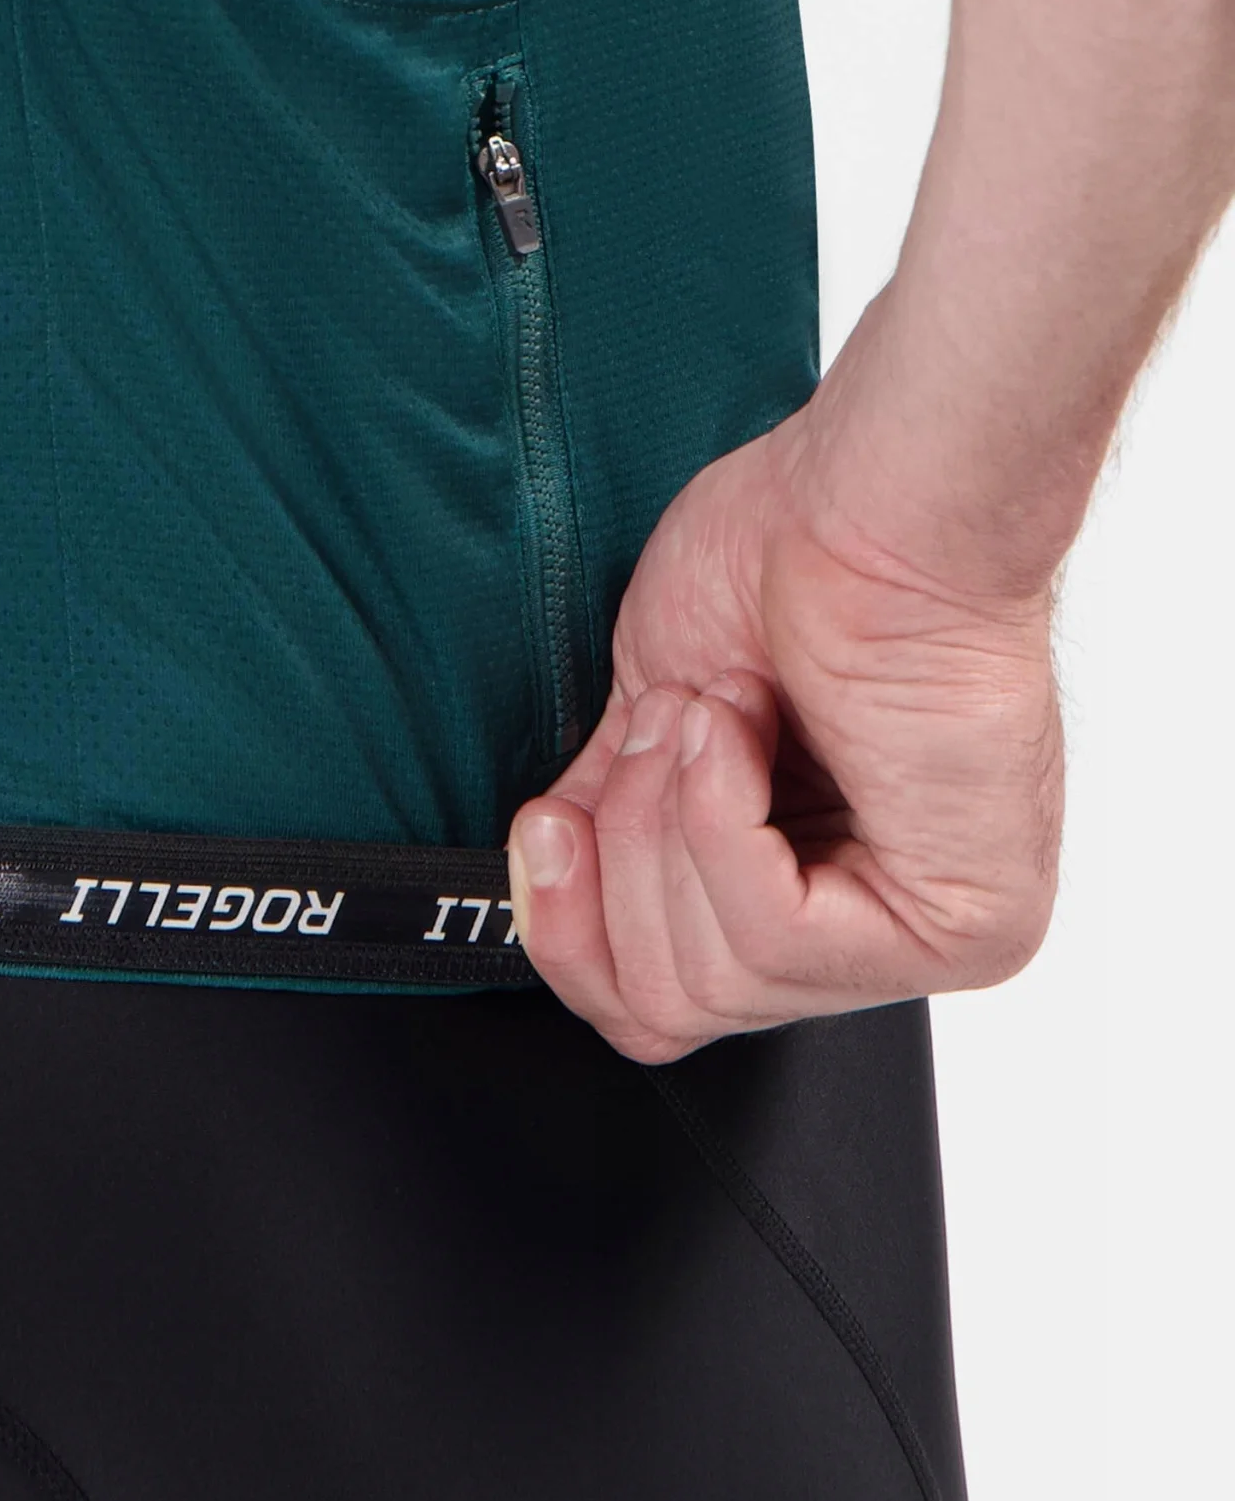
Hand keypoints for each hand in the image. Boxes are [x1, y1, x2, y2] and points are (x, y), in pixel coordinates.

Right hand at [505, 403, 1062, 1061]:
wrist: (868, 495)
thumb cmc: (787, 556)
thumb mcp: (656, 718)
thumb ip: (612, 823)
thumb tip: (538, 891)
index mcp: (816, 888)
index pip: (659, 1003)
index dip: (569, 922)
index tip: (543, 825)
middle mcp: (880, 929)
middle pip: (670, 1005)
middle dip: (623, 851)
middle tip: (660, 728)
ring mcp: (930, 938)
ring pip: (711, 982)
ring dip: (669, 819)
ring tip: (712, 711)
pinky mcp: (962, 924)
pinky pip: (770, 935)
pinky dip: (717, 813)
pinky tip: (740, 728)